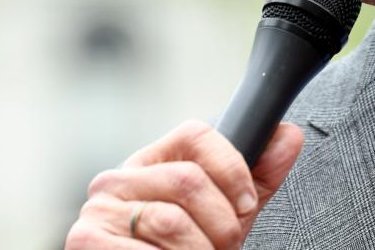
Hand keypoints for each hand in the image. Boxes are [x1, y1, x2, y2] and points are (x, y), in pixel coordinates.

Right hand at [65, 120, 302, 248]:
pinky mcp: (86, 241)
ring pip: (172, 221)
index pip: (197, 135)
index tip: (246, 205)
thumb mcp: (225, 216)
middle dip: (221, 225)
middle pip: (189, 180)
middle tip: (224, 248)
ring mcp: (99, 210)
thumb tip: (288, 135)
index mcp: (154, 162)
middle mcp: (119, 179)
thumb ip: (256, 178)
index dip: (232, 168)